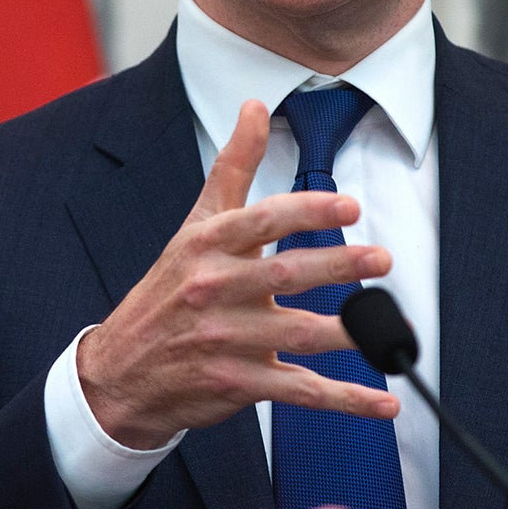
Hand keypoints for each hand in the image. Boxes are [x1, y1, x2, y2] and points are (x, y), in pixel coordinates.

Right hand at [76, 99, 397, 449]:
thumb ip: (232, 167)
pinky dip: (344, 399)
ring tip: (387, 329)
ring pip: (296, 334)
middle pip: (283, 275)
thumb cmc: (169, 290)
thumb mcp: (194, 225)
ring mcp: (225, 339)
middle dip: (336, 266)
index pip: (261, 222)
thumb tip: (255, 106)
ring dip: (347, 333)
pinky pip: (299, 390)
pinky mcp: (237, 383)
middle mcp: (214, 290)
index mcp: (206, 245)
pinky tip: (383, 402)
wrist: (120, 372)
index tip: (347, 206)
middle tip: (381, 258)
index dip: (305, 212)